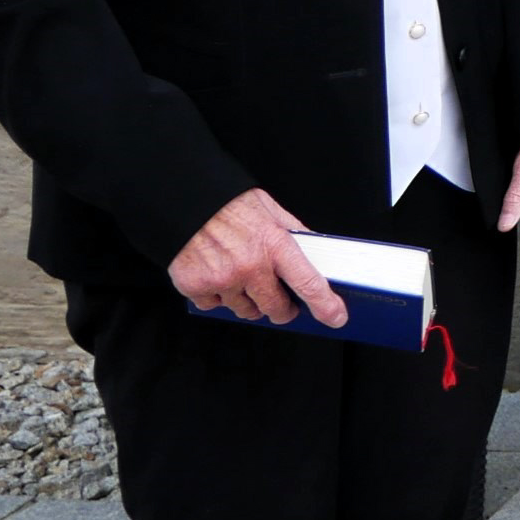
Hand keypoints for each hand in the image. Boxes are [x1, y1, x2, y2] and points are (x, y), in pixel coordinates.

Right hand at [168, 188, 345, 327]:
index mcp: (275, 245)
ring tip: (242, 280)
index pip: (308, 283)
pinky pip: (214, 306)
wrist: (183, 201)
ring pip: (245, 310)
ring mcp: (222, 280)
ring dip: (248, 302)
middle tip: (282, 305)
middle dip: (281, 310)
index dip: (325, 305)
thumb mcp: (270, 211)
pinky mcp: (196, 287)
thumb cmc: (227, 204)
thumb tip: (313, 251)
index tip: (336, 317)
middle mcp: (250, 266)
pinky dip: (217, 297)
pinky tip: (216, 276)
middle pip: (275, 307)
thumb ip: (292, 233)